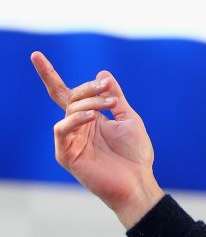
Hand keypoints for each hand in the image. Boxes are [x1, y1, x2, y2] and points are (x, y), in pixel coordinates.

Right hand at [32, 52, 162, 226]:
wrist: (138, 182)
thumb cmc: (135, 154)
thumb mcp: (128, 119)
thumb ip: (114, 98)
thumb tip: (103, 74)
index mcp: (89, 118)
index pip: (65, 93)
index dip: (48, 74)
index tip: (36, 55)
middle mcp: (76, 127)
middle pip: (70, 98)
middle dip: (88, 89)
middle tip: (107, 89)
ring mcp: (70, 140)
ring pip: (69, 110)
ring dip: (90, 103)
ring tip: (109, 105)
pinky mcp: (66, 154)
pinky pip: (61, 130)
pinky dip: (75, 120)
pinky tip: (93, 118)